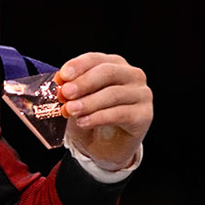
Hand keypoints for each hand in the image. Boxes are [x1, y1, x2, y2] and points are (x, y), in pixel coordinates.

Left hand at [56, 53, 152, 171]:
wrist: (105, 145)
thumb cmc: (91, 116)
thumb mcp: (76, 100)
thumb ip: (70, 90)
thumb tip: (60, 82)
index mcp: (114, 65)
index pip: (96, 59)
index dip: (78, 66)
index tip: (62, 76)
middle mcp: (132, 75)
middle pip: (107, 72)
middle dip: (83, 83)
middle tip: (65, 93)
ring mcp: (142, 94)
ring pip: (113, 94)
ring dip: (88, 102)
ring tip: (70, 110)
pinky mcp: (145, 115)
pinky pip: (120, 114)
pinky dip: (98, 117)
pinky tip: (83, 122)